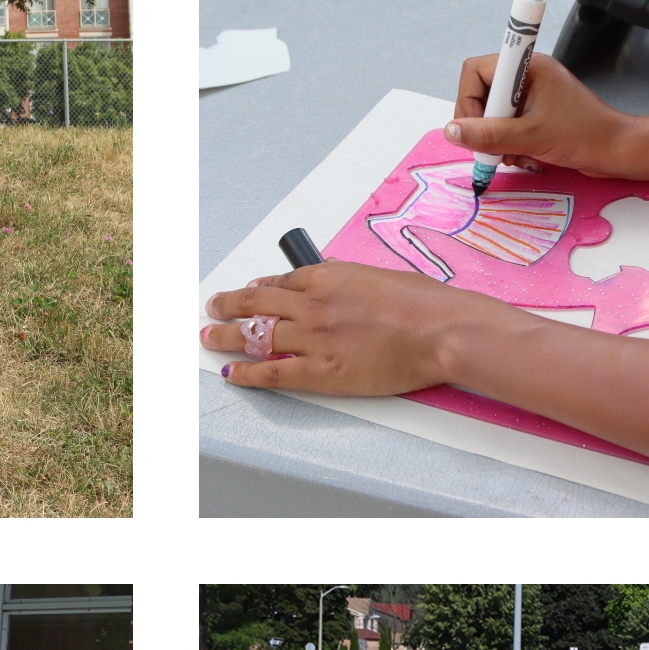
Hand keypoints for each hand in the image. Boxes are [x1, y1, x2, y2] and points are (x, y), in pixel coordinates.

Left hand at [203, 262, 466, 398]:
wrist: (440, 330)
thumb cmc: (424, 305)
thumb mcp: (381, 276)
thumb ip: (351, 279)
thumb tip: (333, 278)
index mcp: (329, 277)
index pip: (282, 281)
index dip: (259, 287)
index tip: (248, 290)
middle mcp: (313, 305)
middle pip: (257, 304)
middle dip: (229, 305)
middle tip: (213, 306)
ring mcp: (313, 338)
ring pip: (255, 335)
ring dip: (226, 336)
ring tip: (209, 337)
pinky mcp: (320, 371)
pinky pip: (271, 372)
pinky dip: (246, 373)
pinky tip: (231, 372)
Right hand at [447, 48, 640, 179]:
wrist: (615, 150)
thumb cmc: (584, 135)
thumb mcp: (529, 137)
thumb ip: (487, 134)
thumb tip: (452, 131)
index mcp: (527, 67)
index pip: (475, 70)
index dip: (468, 100)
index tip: (476, 126)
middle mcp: (526, 76)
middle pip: (480, 95)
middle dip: (482, 125)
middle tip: (493, 147)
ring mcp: (530, 95)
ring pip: (491, 115)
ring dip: (495, 140)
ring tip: (514, 155)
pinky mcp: (535, 113)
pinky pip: (505, 126)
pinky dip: (507, 145)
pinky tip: (523, 157)